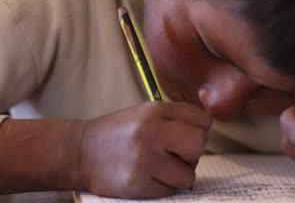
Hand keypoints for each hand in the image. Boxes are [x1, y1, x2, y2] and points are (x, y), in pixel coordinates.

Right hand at [77, 101, 211, 198]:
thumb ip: (176, 118)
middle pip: (199, 143)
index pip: (203, 120)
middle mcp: (151, 132)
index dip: (198, 130)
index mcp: (156, 111)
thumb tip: (207, 132)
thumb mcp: (146, 113)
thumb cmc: (120, 133)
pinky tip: (149, 177)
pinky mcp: (137, 184)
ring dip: (180, 175)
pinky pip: (171, 190)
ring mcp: (144, 159)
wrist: (80, 152)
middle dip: (193, 153)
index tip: (185, 136)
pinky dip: (165, 187)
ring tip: (161, 168)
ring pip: (189, 174)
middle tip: (177, 155)